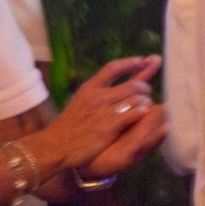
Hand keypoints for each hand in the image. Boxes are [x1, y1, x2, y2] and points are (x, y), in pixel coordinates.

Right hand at [32, 57, 162, 175]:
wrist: (56, 145)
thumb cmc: (68, 127)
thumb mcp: (78, 102)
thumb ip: (94, 93)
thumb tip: (108, 87)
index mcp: (89, 88)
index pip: (113, 68)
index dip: (130, 62)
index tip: (143, 60)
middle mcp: (97, 96)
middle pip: (131, 84)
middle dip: (144, 88)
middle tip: (147, 94)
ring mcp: (103, 110)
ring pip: (136, 98)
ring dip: (145, 102)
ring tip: (147, 107)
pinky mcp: (109, 125)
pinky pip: (134, 114)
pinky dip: (142, 113)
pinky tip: (143, 115)